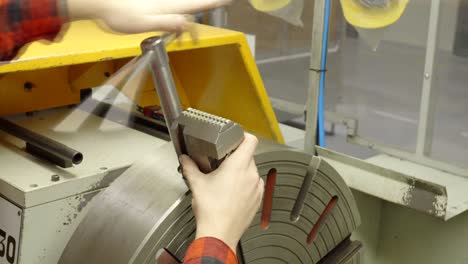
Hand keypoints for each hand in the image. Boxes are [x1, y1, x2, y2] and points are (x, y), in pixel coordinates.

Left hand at [66, 0, 231, 32]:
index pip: (195, 5)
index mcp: (167, 8)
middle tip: (223, 1)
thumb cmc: (119, 15)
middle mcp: (165, 3)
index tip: (228, 0)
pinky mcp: (150, 4)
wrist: (101, 3)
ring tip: (208, 4)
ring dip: (195, 6)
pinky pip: (172, 6)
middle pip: (192, 3)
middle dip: (208, 2)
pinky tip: (180, 13)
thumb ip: (166, 22)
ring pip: (182, 5)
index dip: (212, 3)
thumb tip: (187, 24)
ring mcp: (158, 2)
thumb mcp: (144, 23)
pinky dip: (182, 9)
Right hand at [180, 133, 263, 251]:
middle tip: (223, 163)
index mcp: (238, 166)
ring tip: (226, 180)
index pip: (250, 141)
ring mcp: (257, 188)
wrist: (219, 234)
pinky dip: (246, 185)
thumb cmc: (211, 210)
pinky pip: (254, 186)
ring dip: (242, 172)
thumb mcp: (197, 184)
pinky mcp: (258, 200)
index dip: (243, 137)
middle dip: (236, 158)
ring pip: (252, 171)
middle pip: (249, 156)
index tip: (235, 139)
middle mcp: (251, 175)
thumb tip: (185, 159)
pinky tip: (232, 193)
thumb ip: (190, 167)